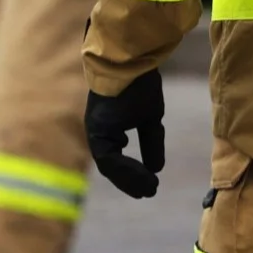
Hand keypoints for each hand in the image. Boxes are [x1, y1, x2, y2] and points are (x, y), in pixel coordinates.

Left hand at [84, 69, 164, 198]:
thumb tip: (157, 168)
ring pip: (108, 165)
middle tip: (149, 192)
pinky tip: (144, 173)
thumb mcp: (150, 117)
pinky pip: (109, 158)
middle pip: (111, 166)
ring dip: (129, 179)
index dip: (132, 174)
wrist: (131, 60)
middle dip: (130, 181)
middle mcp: (98, 132)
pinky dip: (127, 168)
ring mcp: (95, 130)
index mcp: (107, 128)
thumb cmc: (139, 83)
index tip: (150, 185)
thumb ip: (150, 142)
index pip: (116, 160)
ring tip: (149, 188)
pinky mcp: (97, 129)